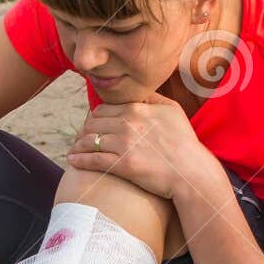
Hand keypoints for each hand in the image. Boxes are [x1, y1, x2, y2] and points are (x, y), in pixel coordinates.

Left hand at [64, 90, 216, 201]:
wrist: (192, 172)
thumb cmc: (184, 142)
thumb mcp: (173, 110)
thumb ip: (152, 98)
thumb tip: (137, 91)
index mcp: (137, 109)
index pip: (103, 109)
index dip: (94, 118)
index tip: (91, 126)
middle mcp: (128, 123)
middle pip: (92, 123)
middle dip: (83, 131)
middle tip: (80, 139)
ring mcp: (124, 144)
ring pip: (89, 140)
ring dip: (78, 145)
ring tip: (75, 150)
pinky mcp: (122, 165)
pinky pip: (92, 159)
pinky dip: (79, 159)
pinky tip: (72, 161)